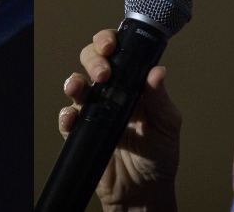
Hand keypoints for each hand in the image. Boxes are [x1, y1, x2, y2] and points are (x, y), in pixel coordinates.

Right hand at [58, 29, 180, 210]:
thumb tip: (157, 71)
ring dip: (74, 82)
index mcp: (134, 84)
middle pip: (92, 60)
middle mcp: (112, 92)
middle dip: (93, 58)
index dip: (110, 42)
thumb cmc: (159, 156)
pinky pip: (67, 118)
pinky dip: (66, 116)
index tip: (111, 45)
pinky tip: (72, 118)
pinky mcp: (82, 131)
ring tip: (80, 88)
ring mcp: (95, 110)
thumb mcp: (167, 125)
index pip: (119, 52)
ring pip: (76, 85)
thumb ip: (160, 99)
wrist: (144, 191)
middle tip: (102, 72)